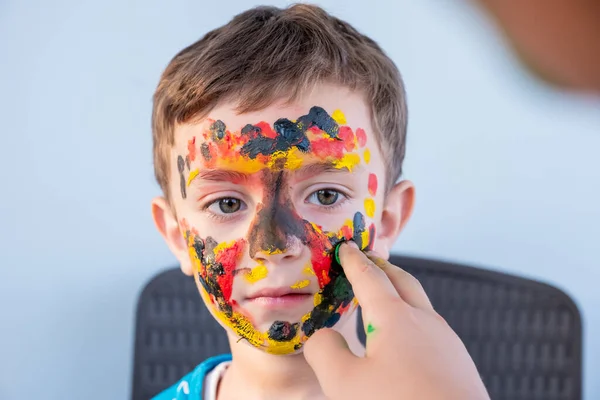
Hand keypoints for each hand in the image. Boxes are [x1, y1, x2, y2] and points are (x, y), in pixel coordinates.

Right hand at [304, 242, 489, 399]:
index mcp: (395, 317)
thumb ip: (324, 351)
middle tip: (366, 260)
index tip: (345, 248)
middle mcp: (425, 320)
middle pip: (402, 280)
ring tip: (382, 297)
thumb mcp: (344, 383)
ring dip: (398, 292)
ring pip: (419, 303)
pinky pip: (430, 327)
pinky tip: (404, 340)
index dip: (353, 261)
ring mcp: (446, 340)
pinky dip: (411, 317)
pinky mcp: (458, 362)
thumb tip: (322, 336)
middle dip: (381, 267)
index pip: (369, 277)